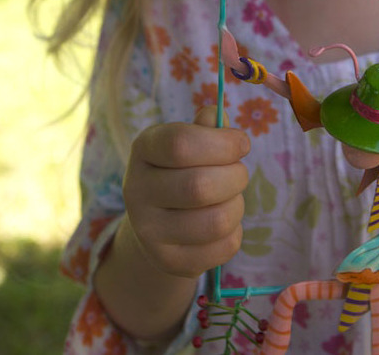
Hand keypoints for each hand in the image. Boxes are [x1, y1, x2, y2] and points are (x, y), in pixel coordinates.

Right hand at [123, 107, 249, 277]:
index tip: (242, 144)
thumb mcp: (187, 138)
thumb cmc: (181, 167)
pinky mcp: (168, 261)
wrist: (156, 219)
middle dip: (236, 176)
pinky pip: (224, 247)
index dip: (222, 142)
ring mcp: (149, 231)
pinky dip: (236, 232)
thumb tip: (217, 116)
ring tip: (230, 197)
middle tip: (238, 172)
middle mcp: (136, 190)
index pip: (180, 144)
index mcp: (143, 149)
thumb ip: (206, 126)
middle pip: (200, 186)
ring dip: (237, 205)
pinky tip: (221, 221)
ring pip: (216, 221)